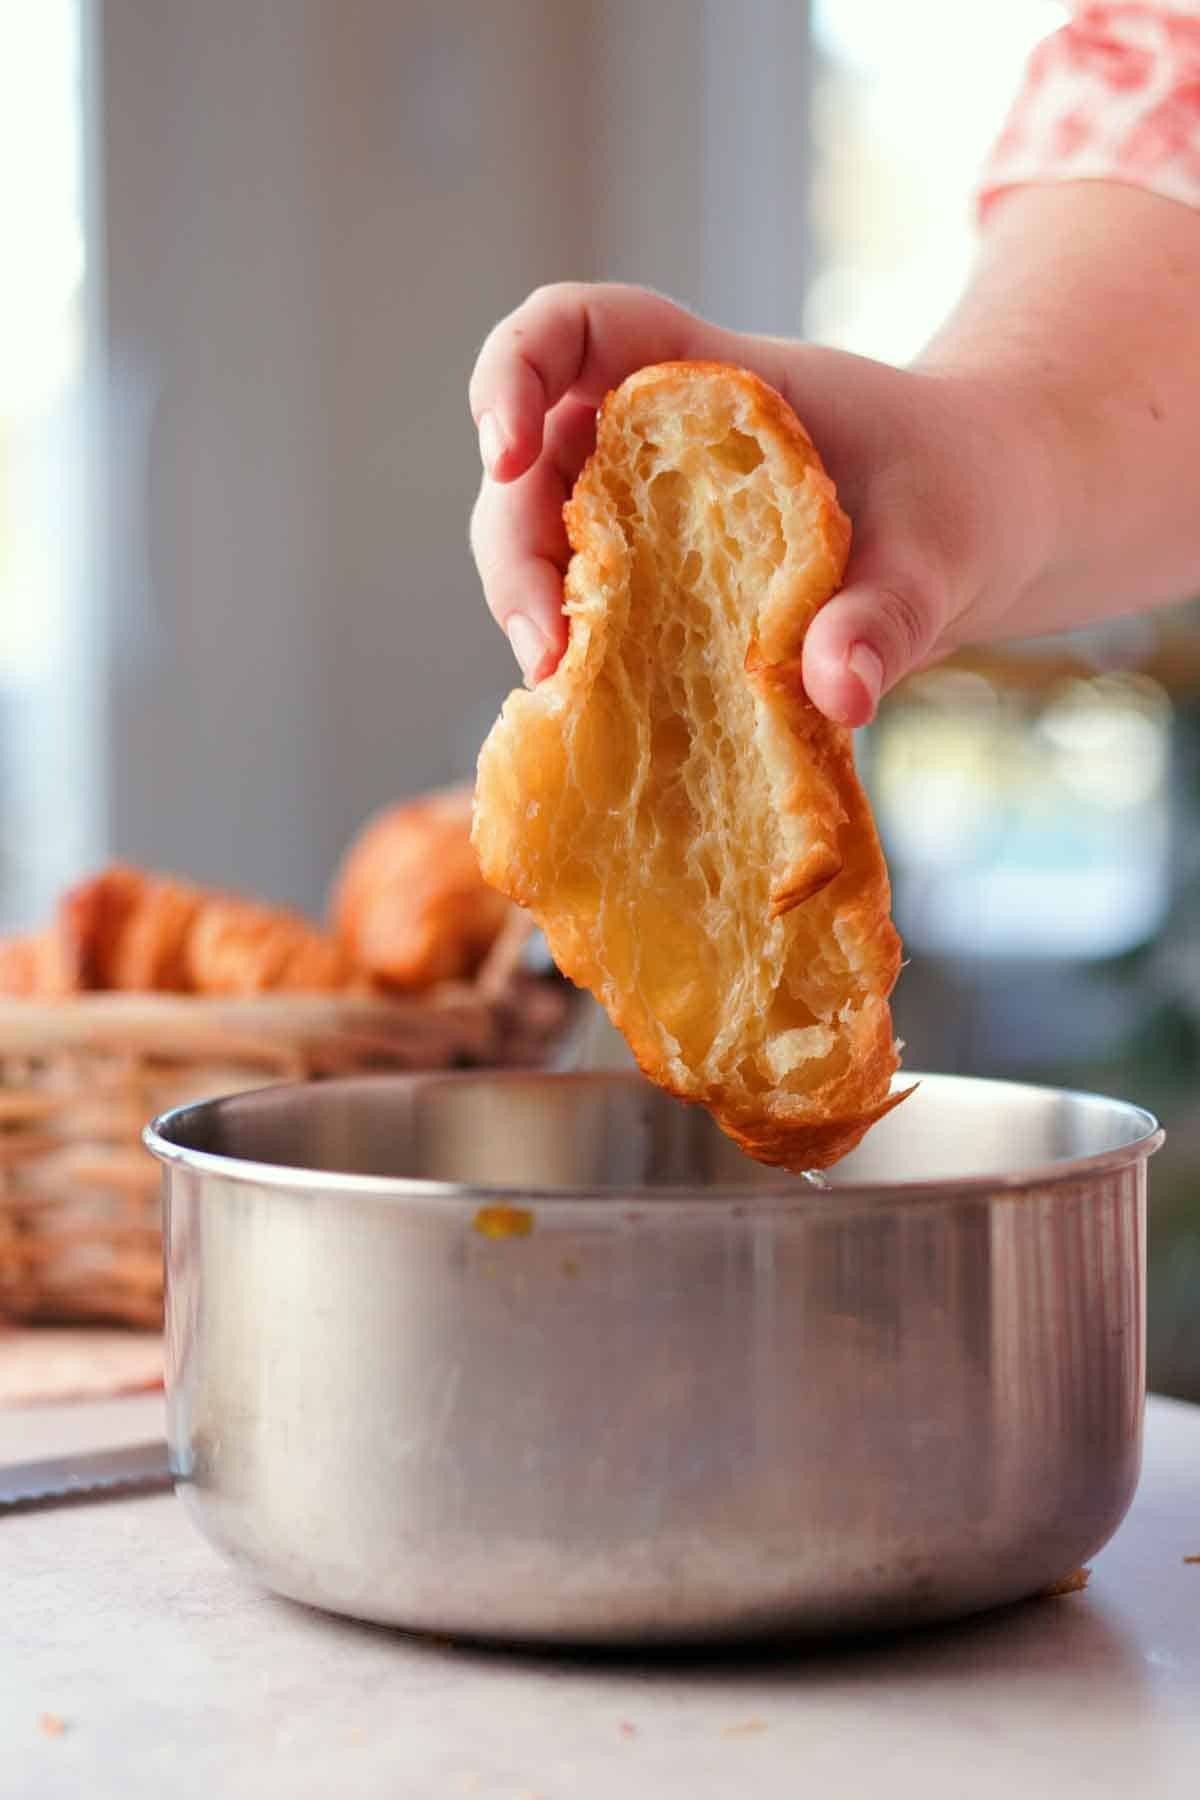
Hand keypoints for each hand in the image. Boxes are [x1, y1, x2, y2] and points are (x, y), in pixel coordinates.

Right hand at [467, 282, 1053, 726]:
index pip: (572, 330)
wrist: (983, 528)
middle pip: (530, 464)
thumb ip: (889, 617)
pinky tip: (593, 710)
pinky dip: (575, 656)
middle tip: (550, 654)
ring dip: (532, 613)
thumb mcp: (939, 550)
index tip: (506, 454)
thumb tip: (839, 694)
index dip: (512, 374)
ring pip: (541, 543)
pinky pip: (586, 608)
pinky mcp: (660, 584)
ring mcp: (649, 511)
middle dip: (516, 554)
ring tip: (566, 692)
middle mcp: (653, 437)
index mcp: (707, 376)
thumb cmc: (960, 496)